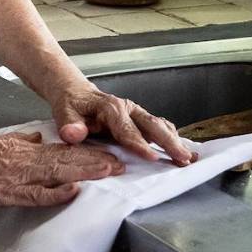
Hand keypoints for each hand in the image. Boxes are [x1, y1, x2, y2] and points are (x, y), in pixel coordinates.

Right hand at [0, 127, 123, 208]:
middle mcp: (25, 163)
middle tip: (120, 165)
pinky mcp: (6, 194)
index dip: (89, 154)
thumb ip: (23, 142)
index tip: (110, 155)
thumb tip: (41, 139)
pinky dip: (55, 194)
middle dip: (96, 164)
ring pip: (57, 175)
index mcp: (25, 150)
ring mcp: (16, 179)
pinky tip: (73, 192)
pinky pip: (35, 195)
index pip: (64, 152)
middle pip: (67, 162)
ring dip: (85, 174)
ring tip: (108, 173)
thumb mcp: (1, 141)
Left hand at [50, 81, 196, 165]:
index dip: (139, 143)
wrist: (76, 93)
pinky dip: (172, 138)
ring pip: (159, 126)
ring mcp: (136, 113)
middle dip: (168, 142)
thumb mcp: (63, 112)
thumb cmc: (71, 105)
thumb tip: (74, 134)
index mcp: (110, 107)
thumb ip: (69, 124)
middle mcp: (127, 108)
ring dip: (174, 141)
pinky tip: (182, 150)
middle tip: (182, 158)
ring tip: (188, 158)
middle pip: (151, 125)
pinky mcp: (140, 119)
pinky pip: (159, 127)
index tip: (152, 156)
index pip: (126, 128)